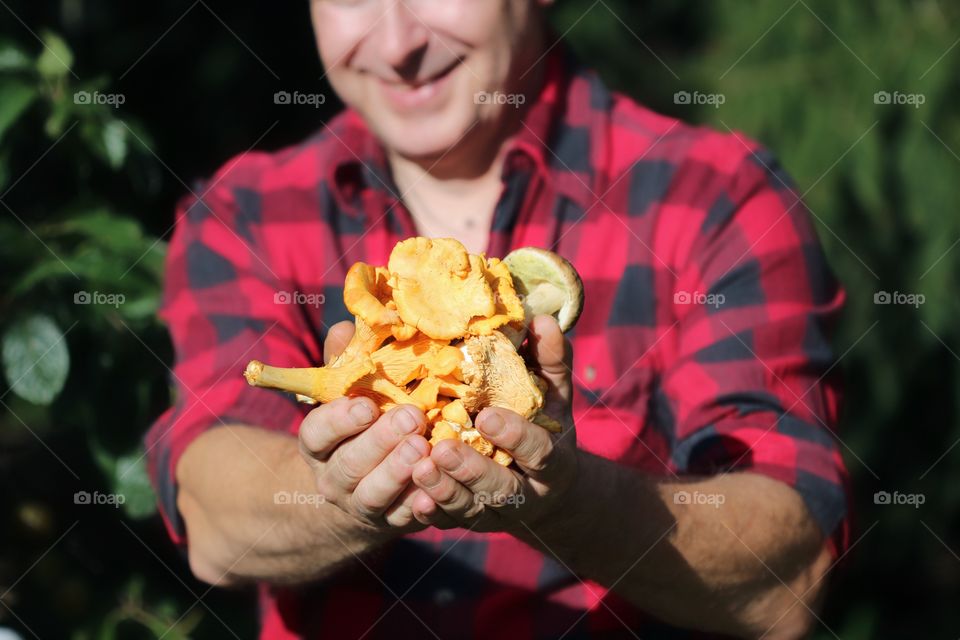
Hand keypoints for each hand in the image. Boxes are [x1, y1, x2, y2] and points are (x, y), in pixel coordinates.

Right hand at [298, 321, 432, 530]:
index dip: (339, 420)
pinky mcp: (392, 522)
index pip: (316, 434)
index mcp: (319, 444)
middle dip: (379, 442)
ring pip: (373, 496)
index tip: (366, 404)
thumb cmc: (363, 422)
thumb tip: (347, 326)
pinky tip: (438, 488)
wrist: (367, 486)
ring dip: (399, 472)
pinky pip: (405, 518)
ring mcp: (361, 505)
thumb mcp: (352, 392)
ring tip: (425, 448)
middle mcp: (332, 478)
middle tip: (411, 419)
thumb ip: (348, 362)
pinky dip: (420, 506)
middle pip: (348, 465)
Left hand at [409, 315, 578, 531]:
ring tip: (418, 468)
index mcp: (552, 460)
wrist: (545, 489)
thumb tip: (541, 318)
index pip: (539, 452)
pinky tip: (411, 498)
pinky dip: (431, 513)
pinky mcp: (471, 521)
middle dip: (471, 471)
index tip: (487, 416)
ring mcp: (497, 513)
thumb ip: (548, 361)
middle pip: (501, 489)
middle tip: (441, 450)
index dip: (516, 436)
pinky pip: (450, 522)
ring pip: (472, 509)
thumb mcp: (553, 395)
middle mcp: (528, 493)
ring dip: (444, 491)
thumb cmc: (545, 426)